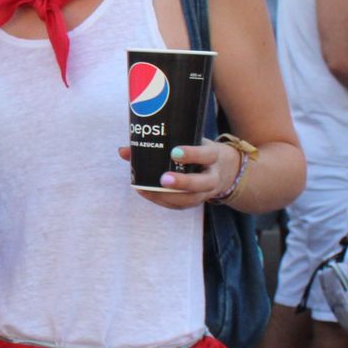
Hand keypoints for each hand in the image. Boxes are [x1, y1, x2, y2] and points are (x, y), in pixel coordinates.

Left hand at [118, 139, 239, 210]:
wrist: (224, 169)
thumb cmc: (199, 151)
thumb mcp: (189, 141)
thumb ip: (162, 143)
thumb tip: (123, 151)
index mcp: (214, 156)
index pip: (206, 154)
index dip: (192, 154)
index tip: (174, 152)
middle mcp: (213, 176)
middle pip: (202, 183)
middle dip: (183, 182)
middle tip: (163, 179)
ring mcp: (206, 192)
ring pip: (191, 199)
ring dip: (169, 196)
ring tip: (147, 190)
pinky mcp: (197, 201)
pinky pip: (182, 205)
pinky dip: (163, 201)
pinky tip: (146, 194)